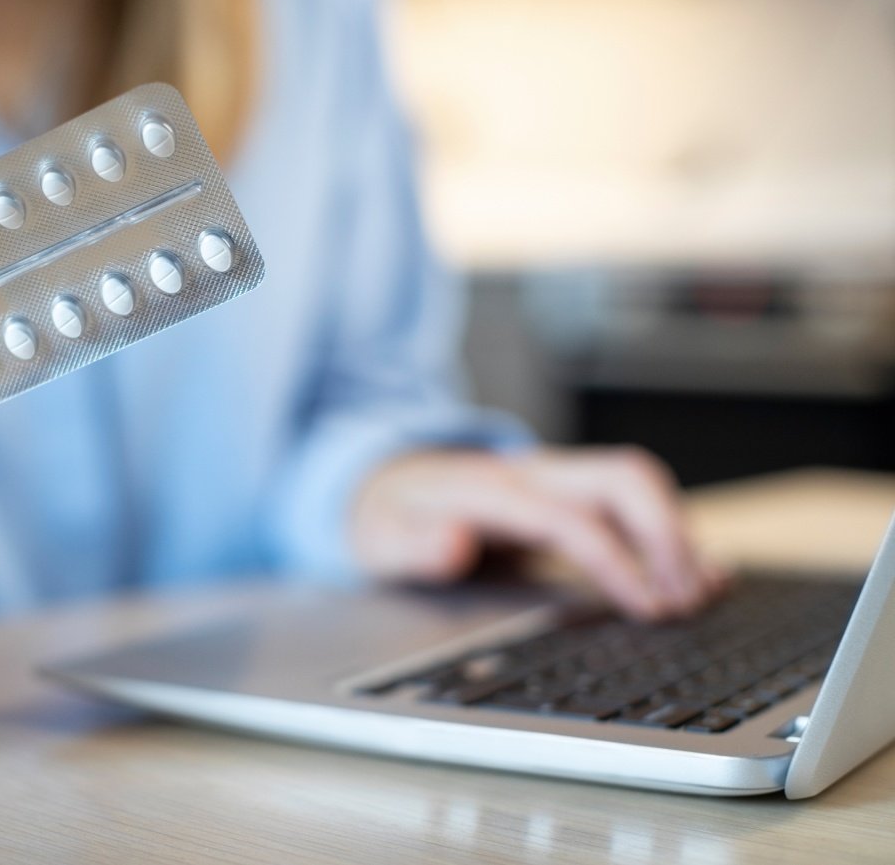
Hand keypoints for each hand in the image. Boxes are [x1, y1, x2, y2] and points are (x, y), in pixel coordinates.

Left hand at [350, 446, 724, 618]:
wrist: (385, 484)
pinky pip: (632, 501)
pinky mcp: (571, 494)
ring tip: (700, 596)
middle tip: (686, 602)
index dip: (615, 559)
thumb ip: (408, 544)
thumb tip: (451, 543)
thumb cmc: (386, 518)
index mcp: (491, 488)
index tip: (650, 606)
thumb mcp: (376, 536)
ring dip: (678, 534)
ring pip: (637, 484)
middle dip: (667, 535)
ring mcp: (557, 479)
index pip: (569, 516)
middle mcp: (534, 474)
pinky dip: (672, 534)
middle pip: (622, 477)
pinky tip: (702, 573)